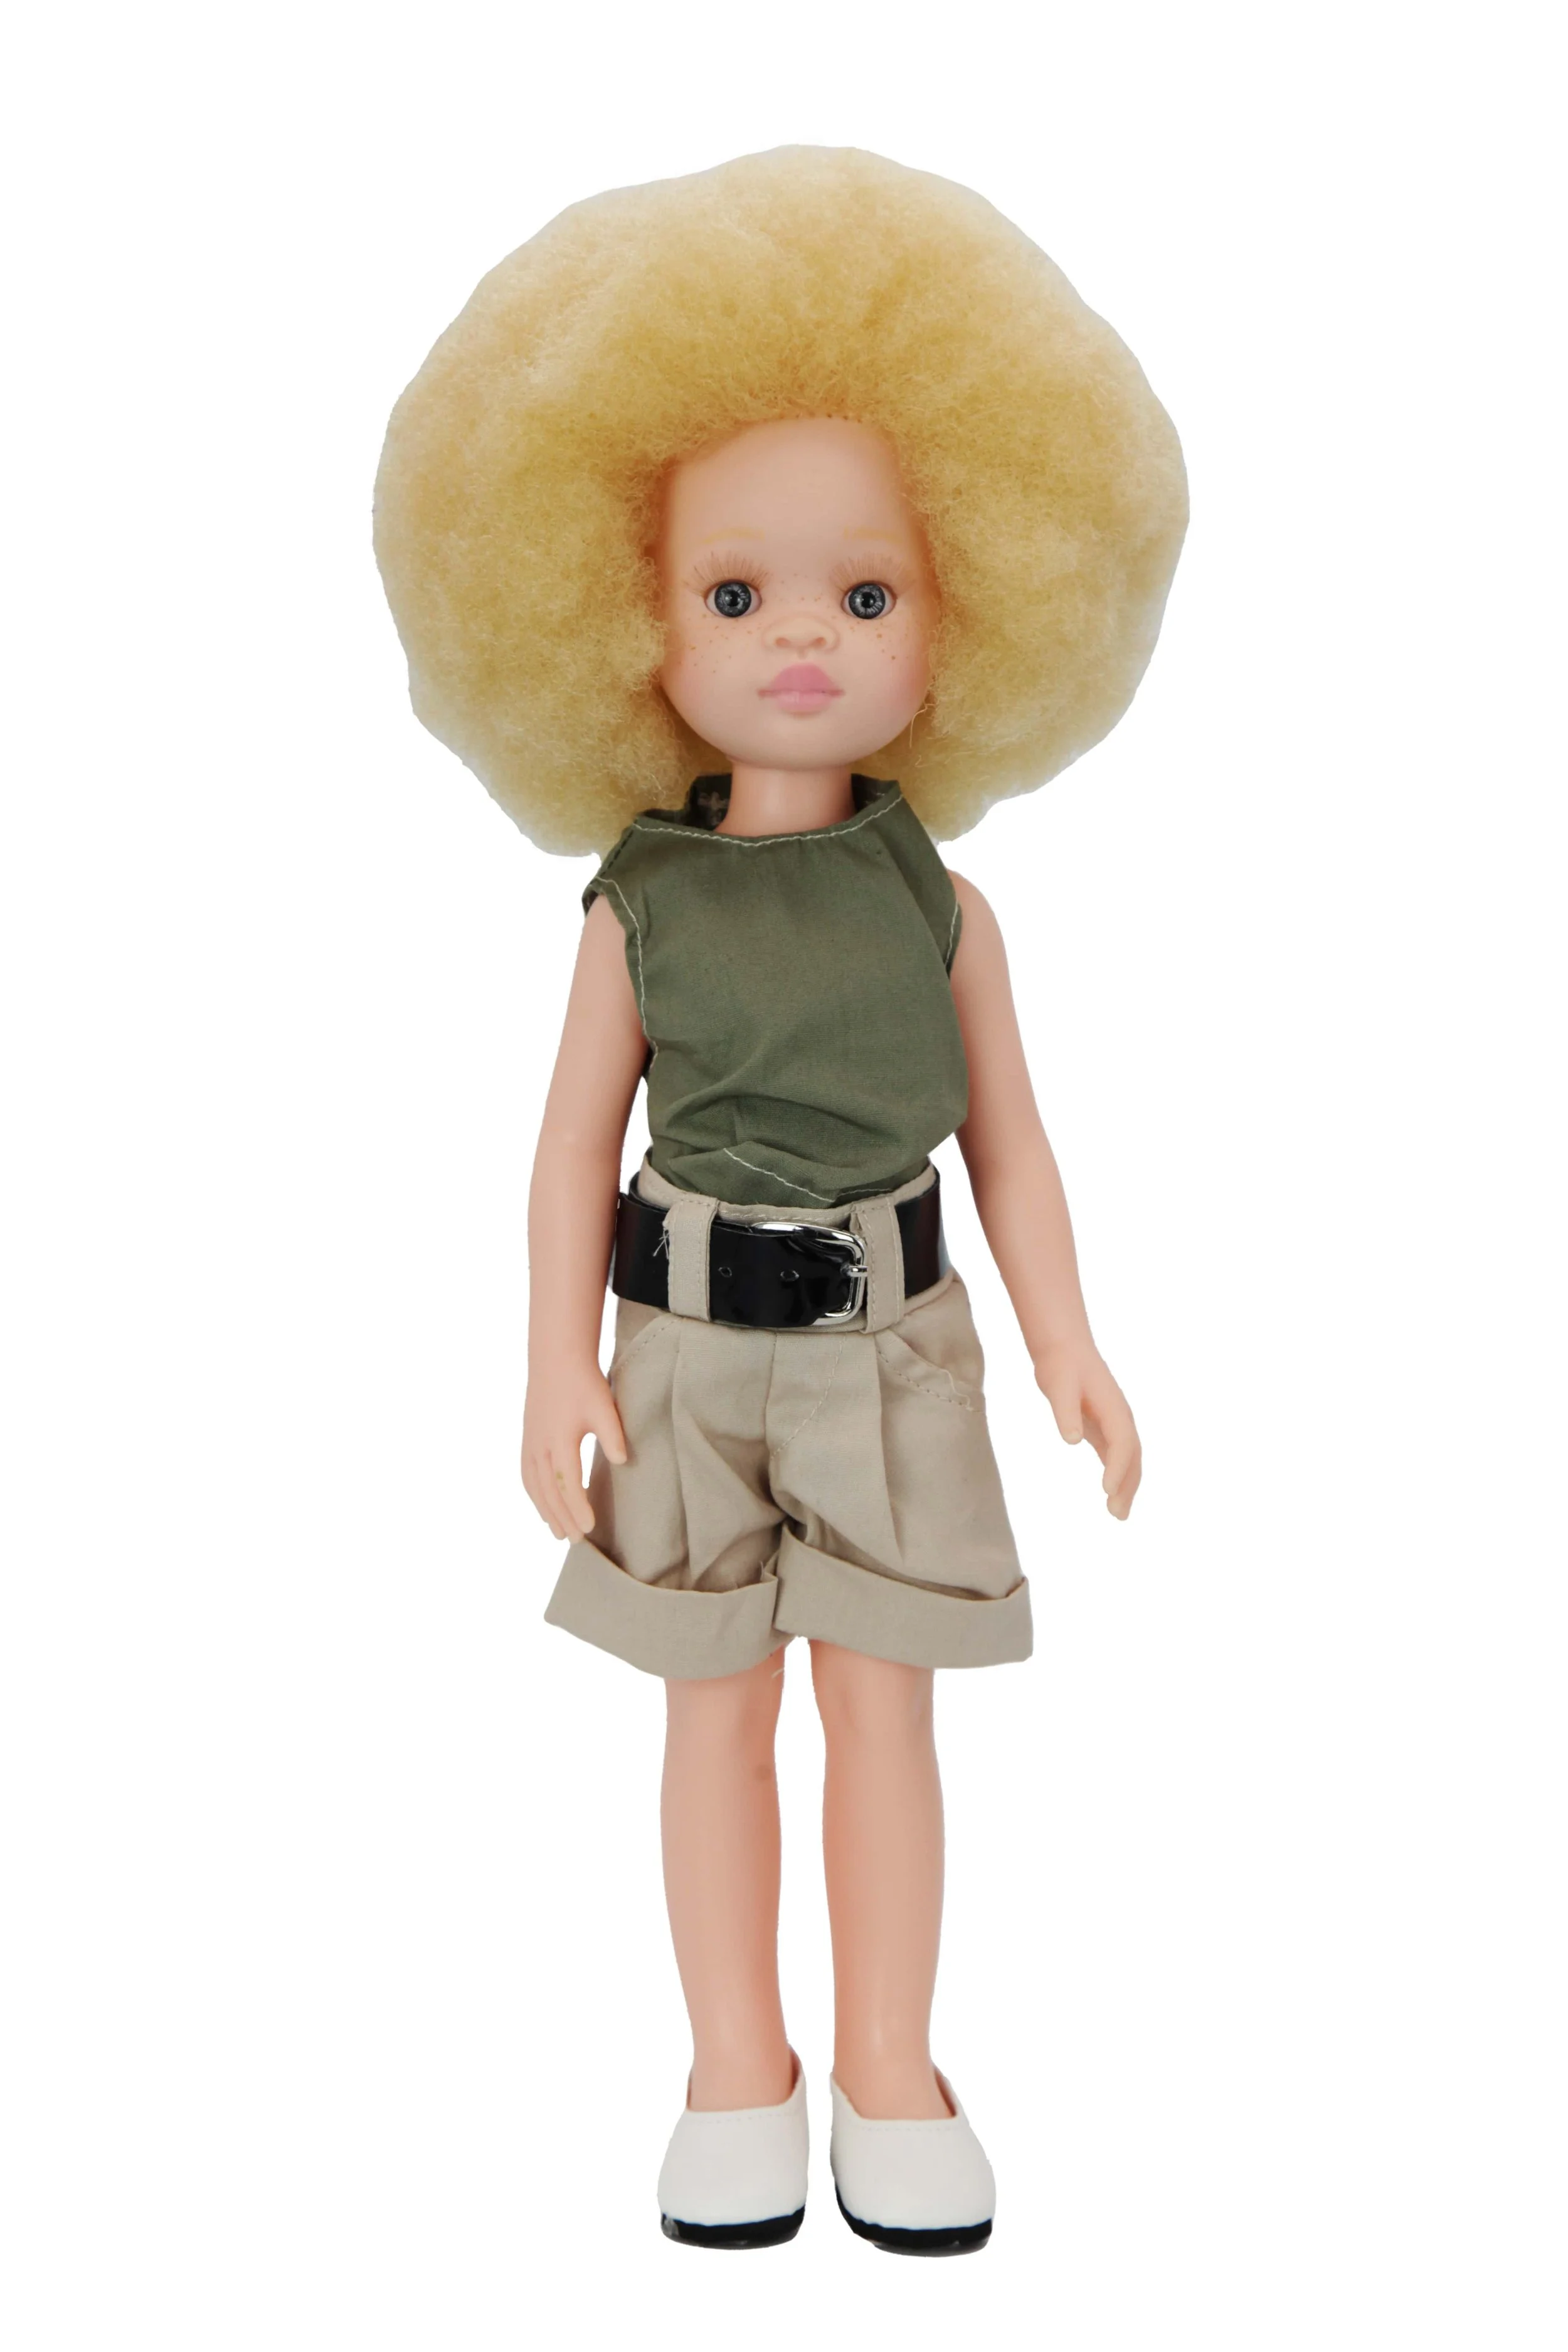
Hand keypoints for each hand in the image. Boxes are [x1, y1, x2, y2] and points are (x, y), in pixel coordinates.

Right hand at [520, 1359, 627, 1542]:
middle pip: (550, 1491)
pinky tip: (543, 1508)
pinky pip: (527, 1475)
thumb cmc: (584, 1383)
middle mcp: (540, 1445)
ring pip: (535, 1487)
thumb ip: (613, 1435)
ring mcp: (530, 1443)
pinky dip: (534, 1496)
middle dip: (563, 1517)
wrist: (557, 1360)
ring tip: (559, 1533)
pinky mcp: (527, 1440)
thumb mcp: (604, 1407)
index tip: (590, 1527)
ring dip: (546, 1511)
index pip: (569, 1482)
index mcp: (560, 1439)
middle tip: (577, 1540)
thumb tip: (622, 1461)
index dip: (578, 1507)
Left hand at [1034, 1340, 1141, 1519]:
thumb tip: (1072, 1440)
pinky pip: (1118, 1455)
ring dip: (1126, 1485)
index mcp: (1113, 1408)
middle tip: (1117, 1514)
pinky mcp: (1106, 1427)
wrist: (1065, 1347)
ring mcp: (1116, 1423)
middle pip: (1132, 1457)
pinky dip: (1118, 1475)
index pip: (1121, 1444)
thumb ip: (1065, 1413)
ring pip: (1129, 1459)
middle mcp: (1121, 1418)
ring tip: (1118, 1513)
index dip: (1117, 1469)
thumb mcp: (1058, 1386)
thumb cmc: (1061, 1366)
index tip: (1106, 1492)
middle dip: (1128, 1486)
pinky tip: (1111, 1494)